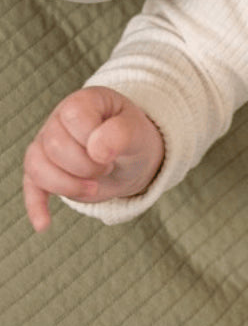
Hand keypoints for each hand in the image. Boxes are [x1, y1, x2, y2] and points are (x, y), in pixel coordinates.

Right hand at [23, 86, 163, 231]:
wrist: (133, 158)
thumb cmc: (134, 139)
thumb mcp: (138, 133)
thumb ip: (122, 134)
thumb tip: (97, 150)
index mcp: (85, 101)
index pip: (74, 115)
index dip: (93, 140)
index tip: (113, 150)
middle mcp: (60, 119)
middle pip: (54, 145)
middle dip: (85, 166)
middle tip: (107, 167)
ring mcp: (47, 144)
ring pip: (37, 165)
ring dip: (68, 185)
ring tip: (94, 186)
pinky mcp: (43, 171)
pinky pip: (30, 185)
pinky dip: (36, 205)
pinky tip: (44, 224)